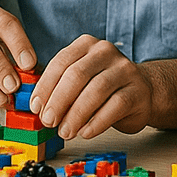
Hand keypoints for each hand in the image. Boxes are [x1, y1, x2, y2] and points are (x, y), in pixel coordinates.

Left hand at [31, 36, 153, 139]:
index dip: (45, 86)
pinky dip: (97, 122)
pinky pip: (115, 106)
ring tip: (65, 131)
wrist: (141, 92)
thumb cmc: (103, 86)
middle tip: (48, 121)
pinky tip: (85, 132)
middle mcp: (106, 52)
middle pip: (77, 75)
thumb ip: (59, 86)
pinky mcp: (138, 91)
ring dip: (76, 115)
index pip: (61, 62)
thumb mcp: (79, 78)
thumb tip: (37, 107)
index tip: (35, 107)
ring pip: (96, 91)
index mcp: (86, 44)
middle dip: (59, 101)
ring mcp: (125, 69)